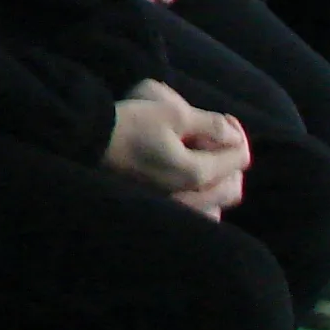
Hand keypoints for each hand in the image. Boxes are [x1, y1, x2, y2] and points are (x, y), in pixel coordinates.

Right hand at [103, 80, 250, 217]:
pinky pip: (196, 215)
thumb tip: (235, 135)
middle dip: (232, 162)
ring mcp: (175, 207)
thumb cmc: (131, 124)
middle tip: (217, 139)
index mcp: (195, 172)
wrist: (90, 143)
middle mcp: (189, 196)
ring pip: (216, 206)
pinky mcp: (162, 210)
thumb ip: (211, 125)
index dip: (237, 136)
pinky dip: (203, 202)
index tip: (224, 121)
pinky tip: (190, 184)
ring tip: (206, 162)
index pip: (239, 158)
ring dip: (219, 184)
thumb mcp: (174, 114)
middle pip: (233, 187)